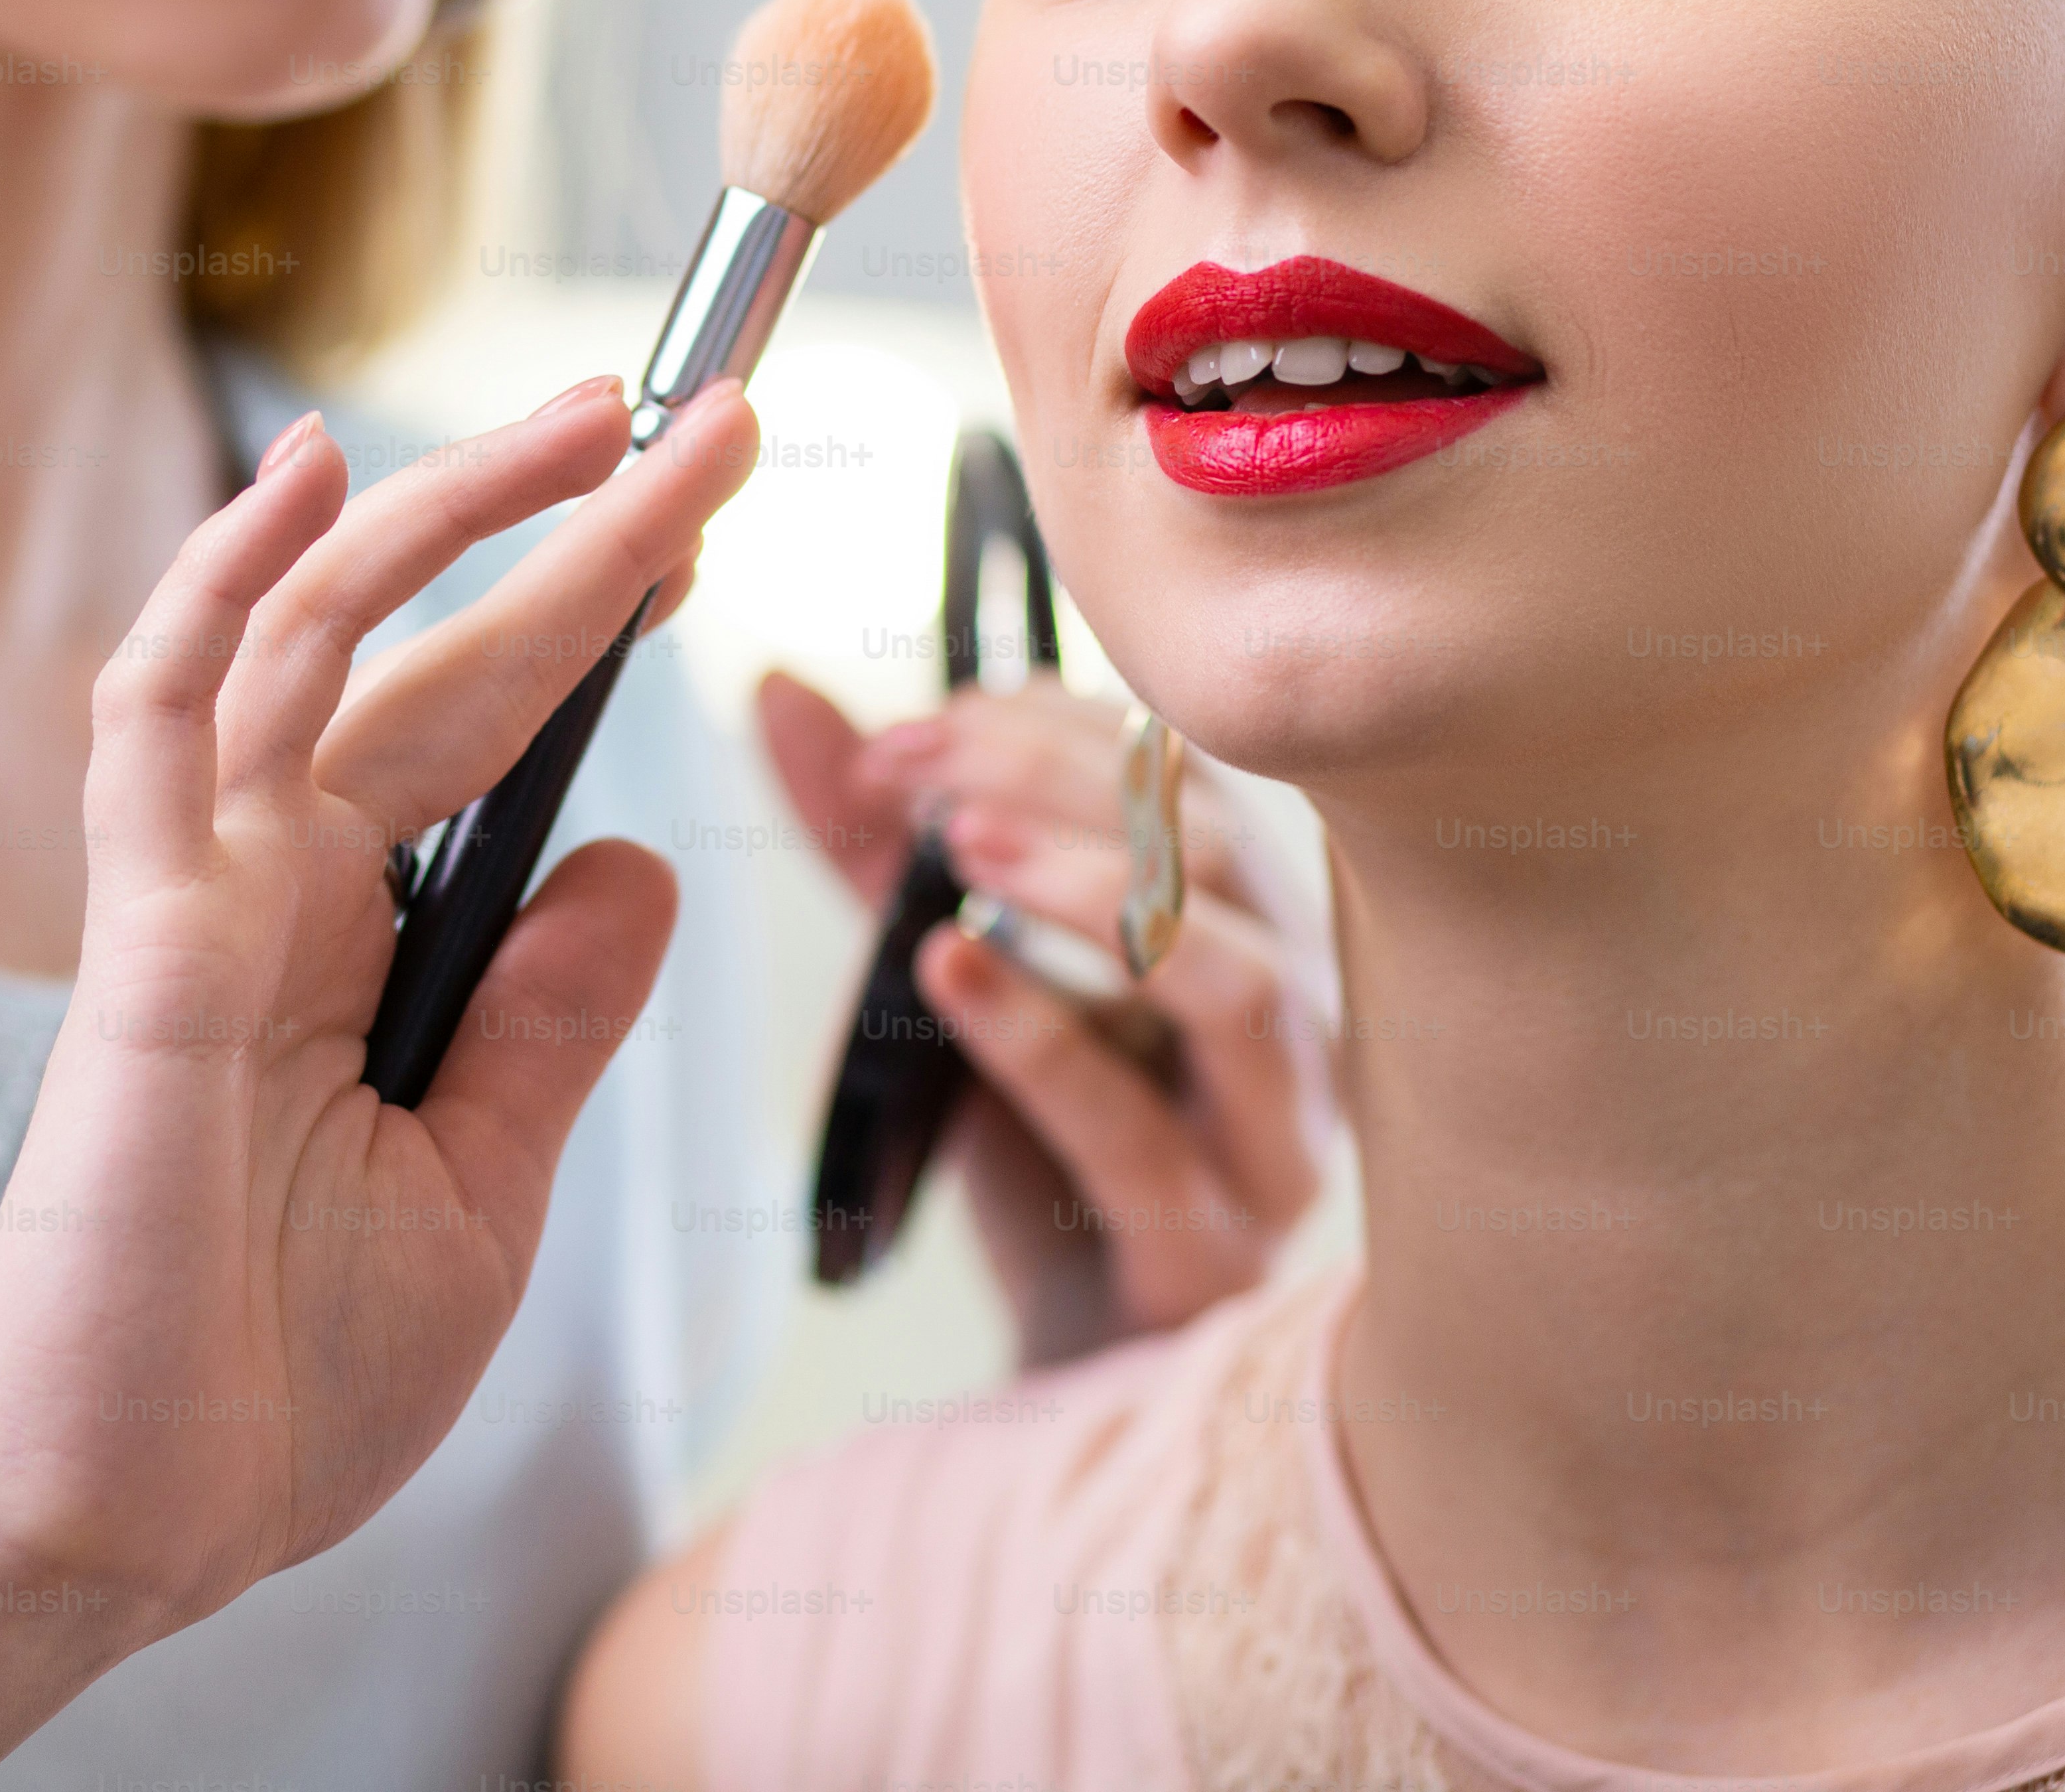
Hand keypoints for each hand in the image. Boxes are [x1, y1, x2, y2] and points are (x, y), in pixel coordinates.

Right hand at [0, 376, 760, 1787]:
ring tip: (592, 412)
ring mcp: (203, 899)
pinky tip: (301, 480)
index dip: (589, 614)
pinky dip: (226, 591)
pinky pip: (164, 726)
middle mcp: (279, 890)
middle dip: (571, 525)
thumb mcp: (487, 1187)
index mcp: (362, 945)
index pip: (495, 729)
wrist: (128, 1526)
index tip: (693, 525)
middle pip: (439, 653)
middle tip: (698, 415)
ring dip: (450, 514)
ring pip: (320, 640)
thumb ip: (551, 1021)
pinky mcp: (143, 943)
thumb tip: (634, 864)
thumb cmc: (279, 1382)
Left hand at [763, 670, 1329, 1366]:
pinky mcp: (1208, 1247)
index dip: (1046, 726)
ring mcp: (1266, 1138)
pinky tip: (948, 974)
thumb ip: (875, 841)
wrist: (1078, 1371)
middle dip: (1062, 784)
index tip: (905, 730)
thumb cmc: (1045, 1158)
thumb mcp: (952, 969)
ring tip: (964, 844)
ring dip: (1095, 894)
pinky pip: (1138, 1134)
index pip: (1182, 775)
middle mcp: (1288, 1017)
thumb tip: (777, 692)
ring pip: (1235, 982)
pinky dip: (1042, 1040)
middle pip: (1217, 851)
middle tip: (921, 765)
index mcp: (1245, 922)